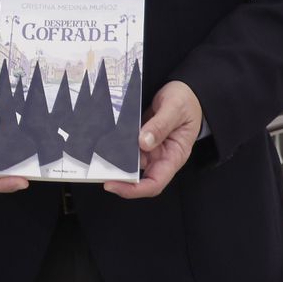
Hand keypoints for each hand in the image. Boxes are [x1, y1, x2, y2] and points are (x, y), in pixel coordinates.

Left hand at [104, 80, 202, 199]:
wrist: (186, 92)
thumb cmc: (186, 102)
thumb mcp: (175, 109)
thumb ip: (161, 125)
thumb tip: (144, 142)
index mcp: (174, 156)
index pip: (155, 183)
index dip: (134, 189)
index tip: (113, 185)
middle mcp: (160, 156)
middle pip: (138, 176)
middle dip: (117, 175)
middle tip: (96, 168)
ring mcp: (149, 148)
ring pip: (128, 160)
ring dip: (113, 158)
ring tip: (95, 151)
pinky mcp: (140, 137)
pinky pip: (126, 145)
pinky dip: (114, 143)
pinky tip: (103, 138)